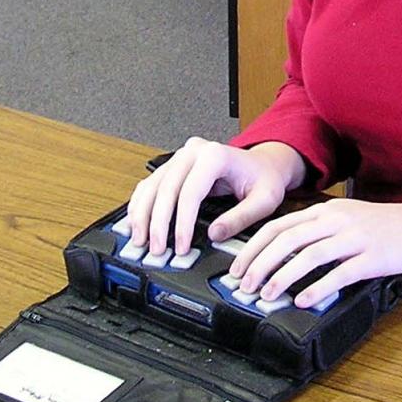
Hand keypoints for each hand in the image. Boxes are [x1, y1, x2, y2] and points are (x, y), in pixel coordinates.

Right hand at [128, 139, 304, 256]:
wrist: (264, 164)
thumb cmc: (265, 178)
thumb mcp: (264, 200)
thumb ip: (241, 217)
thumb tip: (214, 235)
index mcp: (215, 155)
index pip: (190, 192)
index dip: (182, 223)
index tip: (181, 247)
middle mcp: (194, 151)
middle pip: (165, 188)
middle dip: (157, 223)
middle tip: (157, 250)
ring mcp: (181, 156)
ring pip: (152, 185)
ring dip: (142, 215)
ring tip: (140, 241)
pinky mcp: (174, 165)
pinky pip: (150, 183)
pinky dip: (141, 204)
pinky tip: (136, 223)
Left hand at [229, 198, 401, 308]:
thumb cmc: (386, 226)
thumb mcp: (348, 218)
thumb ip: (318, 229)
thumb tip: (283, 252)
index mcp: (327, 210)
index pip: (280, 225)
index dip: (254, 247)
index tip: (239, 267)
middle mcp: (338, 220)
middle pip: (288, 239)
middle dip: (261, 263)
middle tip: (245, 284)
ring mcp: (355, 238)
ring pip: (309, 255)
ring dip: (283, 276)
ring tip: (267, 294)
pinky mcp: (372, 258)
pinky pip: (339, 273)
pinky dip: (317, 288)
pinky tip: (302, 300)